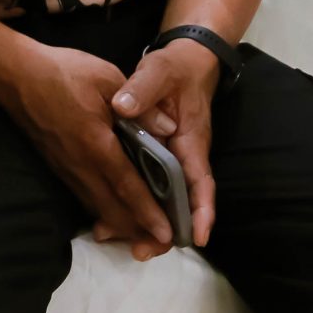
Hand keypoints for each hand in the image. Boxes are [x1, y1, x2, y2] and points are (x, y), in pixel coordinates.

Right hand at [0, 37, 176, 258]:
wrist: (15, 75)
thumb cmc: (62, 72)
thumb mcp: (108, 78)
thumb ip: (141, 108)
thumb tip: (171, 129)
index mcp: (96, 144)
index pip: (127, 187)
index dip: (148, 213)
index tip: (167, 234)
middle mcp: (80, 165)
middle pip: (112, 210)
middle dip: (137, 230)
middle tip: (161, 241)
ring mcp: (66, 169)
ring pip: (96, 208)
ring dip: (120, 224)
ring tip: (145, 232)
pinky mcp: (58, 167)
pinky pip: (85, 197)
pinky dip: (103, 210)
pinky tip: (116, 210)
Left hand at [109, 38, 221, 246]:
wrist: (185, 61)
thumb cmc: (176, 68)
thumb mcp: (160, 71)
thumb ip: (143, 89)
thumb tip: (123, 108)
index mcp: (191, 140)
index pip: (201, 182)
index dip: (201, 211)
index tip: (197, 237)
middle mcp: (186, 156)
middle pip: (182, 202)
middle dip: (167, 230)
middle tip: (142, 251)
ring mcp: (173, 159)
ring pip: (165, 198)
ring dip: (147, 221)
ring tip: (121, 242)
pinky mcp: (158, 157)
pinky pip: (151, 186)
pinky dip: (136, 202)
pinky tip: (111, 217)